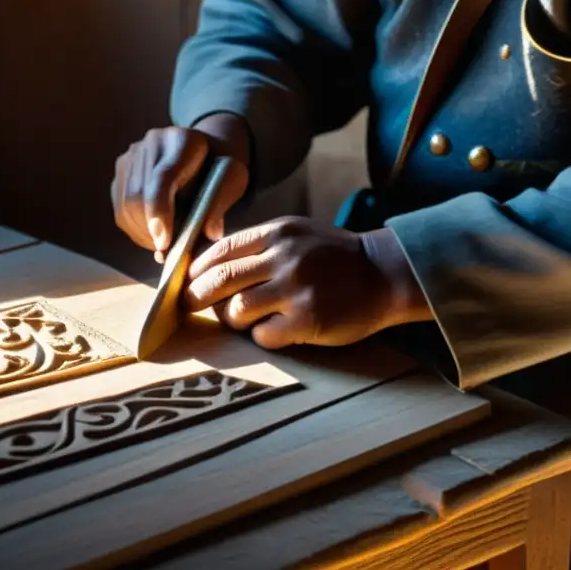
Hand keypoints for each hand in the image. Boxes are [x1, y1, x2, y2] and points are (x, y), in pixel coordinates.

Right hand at [111, 115, 249, 260]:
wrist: (205, 153)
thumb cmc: (220, 171)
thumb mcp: (233, 181)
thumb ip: (222, 203)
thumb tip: (209, 232)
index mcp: (182, 141)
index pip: (162, 179)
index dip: (160, 213)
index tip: (164, 243)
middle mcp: (151, 143)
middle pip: (137, 195)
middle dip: (150, 231)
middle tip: (168, 251)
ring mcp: (132, 155)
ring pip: (125, 206)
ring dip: (142, 234)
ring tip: (164, 244)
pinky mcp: (121, 170)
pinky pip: (120, 209)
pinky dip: (135, 229)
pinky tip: (154, 235)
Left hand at [182, 217, 398, 348]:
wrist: (384, 273)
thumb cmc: (334, 256)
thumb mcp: (296, 234)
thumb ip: (258, 245)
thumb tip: (208, 265)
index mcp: (276, 233)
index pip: (220, 251)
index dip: (195, 270)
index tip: (186, 283)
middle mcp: (283, 257)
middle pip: (218, 280)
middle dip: (196, 297)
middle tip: (190, 307)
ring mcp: (295, 289)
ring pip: (235, 310)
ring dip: (230, 319)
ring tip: (242, 319)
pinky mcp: (308, 320)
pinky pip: (264, 335)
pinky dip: (261, 336)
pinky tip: (274, 330)